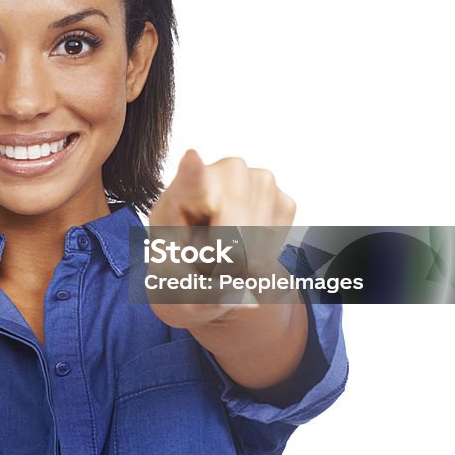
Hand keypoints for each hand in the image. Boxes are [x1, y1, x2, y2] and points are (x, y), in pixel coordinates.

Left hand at [147, 150, 296, 328]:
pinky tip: (248, 247)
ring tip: (226, 254)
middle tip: (210, 265)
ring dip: (248, 260)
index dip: (192, 171)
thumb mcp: (172, 294)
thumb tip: (237, 295)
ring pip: (262, 237)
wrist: (208, 272)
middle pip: (235, 230)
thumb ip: (196, 297)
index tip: (191, 158)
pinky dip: (268, 255)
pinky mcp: (282, 197)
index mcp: (178, 196)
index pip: (188, 180)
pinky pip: (281, 238)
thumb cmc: (181, 276)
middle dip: (228, 262)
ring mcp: (255, 180)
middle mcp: (218, 175)